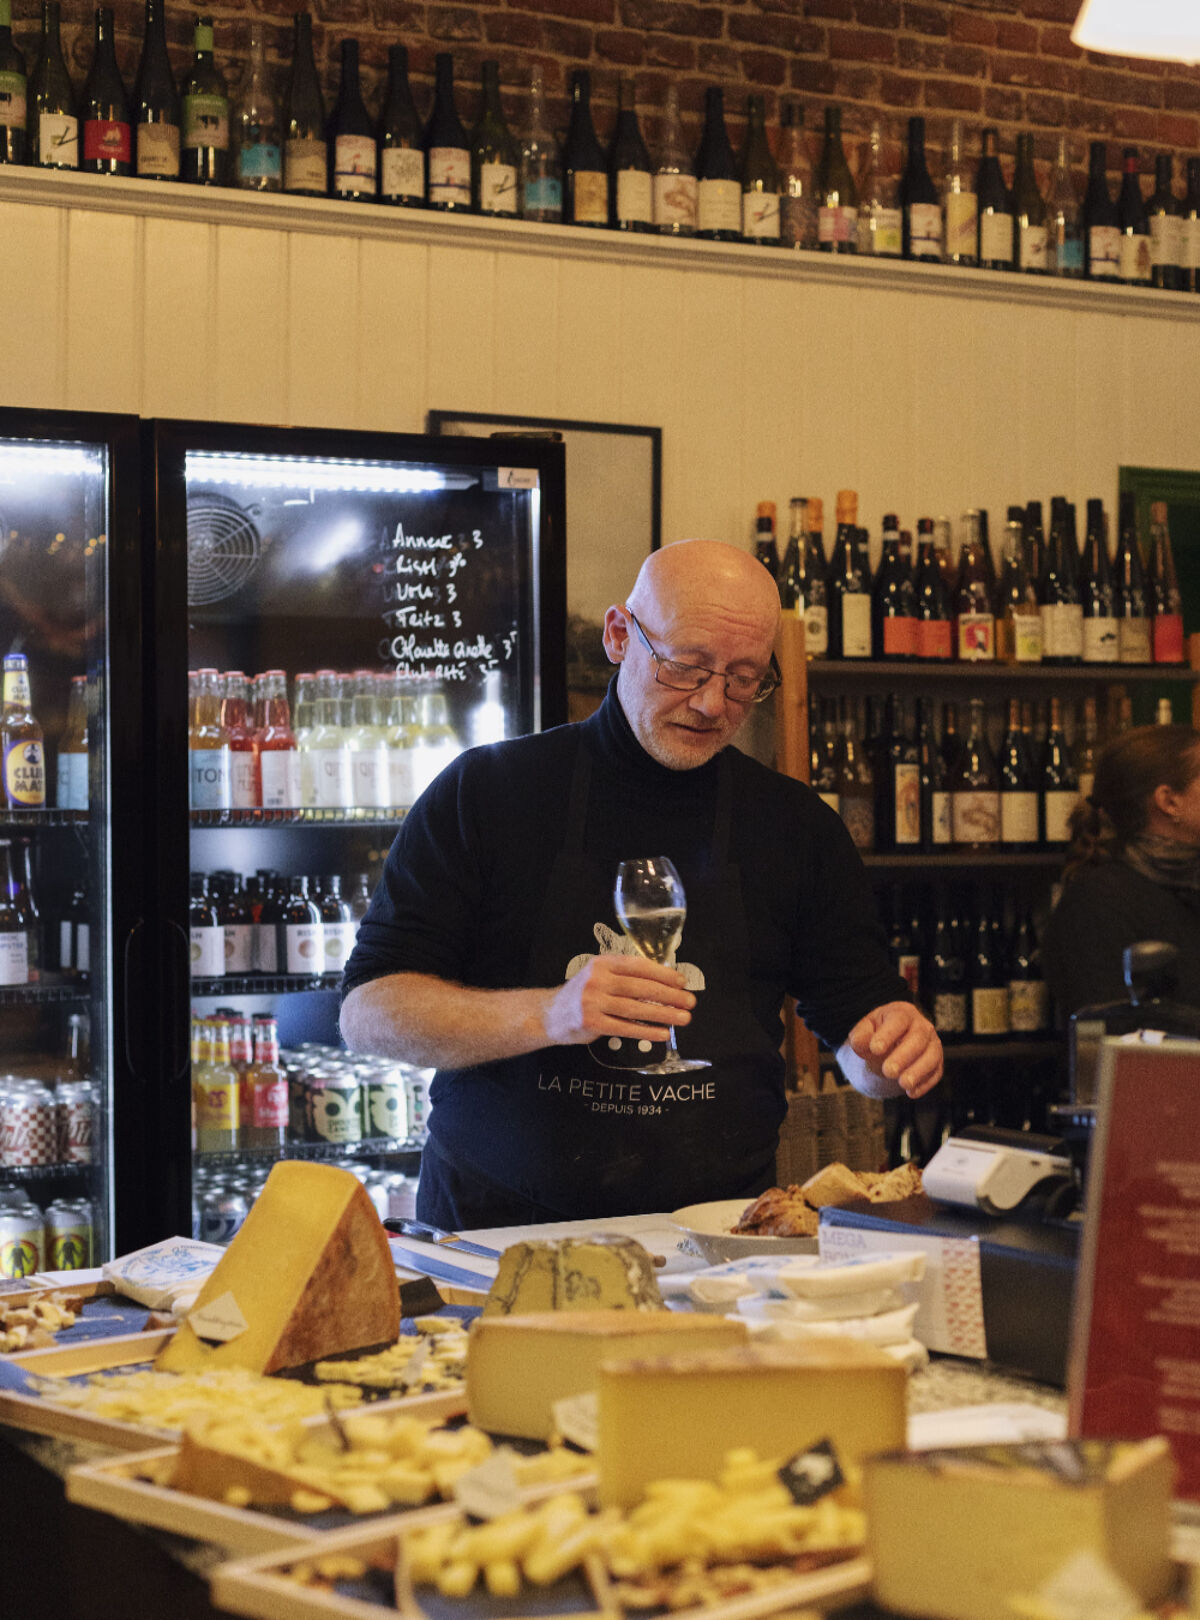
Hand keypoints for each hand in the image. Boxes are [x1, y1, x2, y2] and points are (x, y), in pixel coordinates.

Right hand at [542, 955, 695, 1047]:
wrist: (550, 1014)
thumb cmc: (582, 994)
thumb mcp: (599, 975)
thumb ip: (624, 976)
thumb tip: (663, 982)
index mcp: (602, 963)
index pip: (638, 966)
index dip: (663, 974)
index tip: (681, 982)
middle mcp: (597, 980)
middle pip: (641, 988)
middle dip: (669, 995)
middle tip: (690, 1001)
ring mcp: (593, 1002)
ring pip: (636, 1008)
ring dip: (664, 1014)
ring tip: (683, 1018)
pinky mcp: (592, 1023)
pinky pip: (625, 1028)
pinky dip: (647, 1031)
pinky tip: (663, 1033)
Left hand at [845, 1001, 942, 1098]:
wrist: (889, 1047)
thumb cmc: (875, 1035)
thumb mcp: (864, 1032)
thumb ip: (860, 1036)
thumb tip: (858, 1043)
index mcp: (902, 1013)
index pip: (898, 1020)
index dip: (888, 1034)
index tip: (875, 1049)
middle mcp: (922, 1026)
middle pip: (918, 1038)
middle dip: (904, 1056)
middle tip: (888, 1071)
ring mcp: (932, 1045)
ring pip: (931, 1056)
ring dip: (918, 1071)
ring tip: (903, 1084)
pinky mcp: (937, 1063)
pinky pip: (935, 1073)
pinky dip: (925, 1084)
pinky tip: (911, 1093)